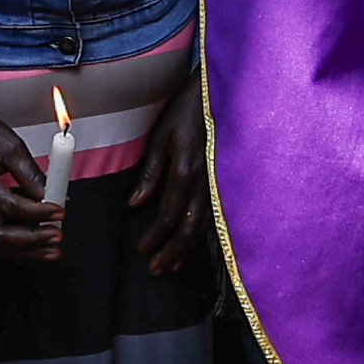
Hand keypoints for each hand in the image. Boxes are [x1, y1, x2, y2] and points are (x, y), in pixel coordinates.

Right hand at [0, 102, 63, 256]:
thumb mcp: (9, 144)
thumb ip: (30, 173)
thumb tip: (50, 196)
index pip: (8, 205)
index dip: (38, 212)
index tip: (59, 211)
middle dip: (32, 240)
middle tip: (57, 235)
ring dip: (25, 250)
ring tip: (52, 248)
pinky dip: (15, 245)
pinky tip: (36, 245)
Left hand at [136, 67, 213, 277]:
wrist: (222, 92)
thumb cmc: (187, 110)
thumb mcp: (161, 136)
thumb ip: (150, 173)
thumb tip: (135, 205)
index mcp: (187, 171)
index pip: (170, 215)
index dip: (156, 237)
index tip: (143, 252)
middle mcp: (207, 182)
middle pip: (190, 228)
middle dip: (172, 251)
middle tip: (157, 270)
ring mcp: (221, 183)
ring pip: (206, 225)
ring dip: (188, 248)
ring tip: (173, 266)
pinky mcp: (227, 180)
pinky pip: (216, 215)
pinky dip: (203, 233)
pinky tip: (195, 243)